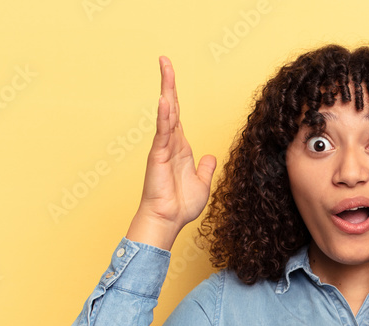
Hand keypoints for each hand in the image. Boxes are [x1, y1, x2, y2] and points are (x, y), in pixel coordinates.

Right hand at [128, 56, 217, 246]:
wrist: (168, 221)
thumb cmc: (180, 206)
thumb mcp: (202, 184)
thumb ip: (205, 169)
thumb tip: (210, 157)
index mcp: (181, 148)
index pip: (177, 116)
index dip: (175, 95)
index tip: (170, 75)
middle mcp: (171, 144)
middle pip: (170, 107)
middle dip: (168, 83)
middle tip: (164, 60)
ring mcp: (163, 148)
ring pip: (166, 114)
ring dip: (166, 90)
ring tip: (165, 68)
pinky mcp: (158, 156)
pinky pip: (163, 132)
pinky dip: (164, 116)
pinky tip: (165, 100)